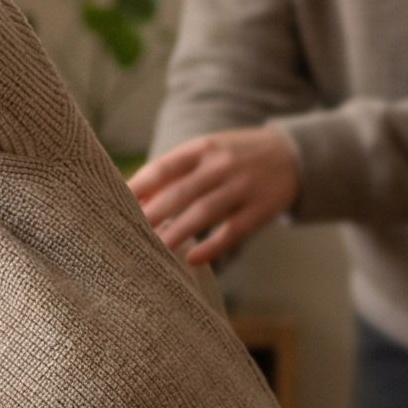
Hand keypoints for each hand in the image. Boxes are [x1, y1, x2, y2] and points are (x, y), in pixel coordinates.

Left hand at [129, 126, 301, 266]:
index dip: (138, 186)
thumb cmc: (235, 157)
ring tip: (154, 250)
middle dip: (152, 214)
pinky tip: (192, 258)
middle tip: (127, 233)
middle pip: (180, 192)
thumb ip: (173, 173)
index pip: (164, 167)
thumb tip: (133, 197)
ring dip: (177, 233)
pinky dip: (212, 246)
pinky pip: (233, 231)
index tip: (114, 203)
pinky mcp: (260, 209)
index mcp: (203, 148)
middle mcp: (222, 165)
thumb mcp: (207, 153)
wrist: (293, 155)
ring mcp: (243, 187)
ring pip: (204, 213)